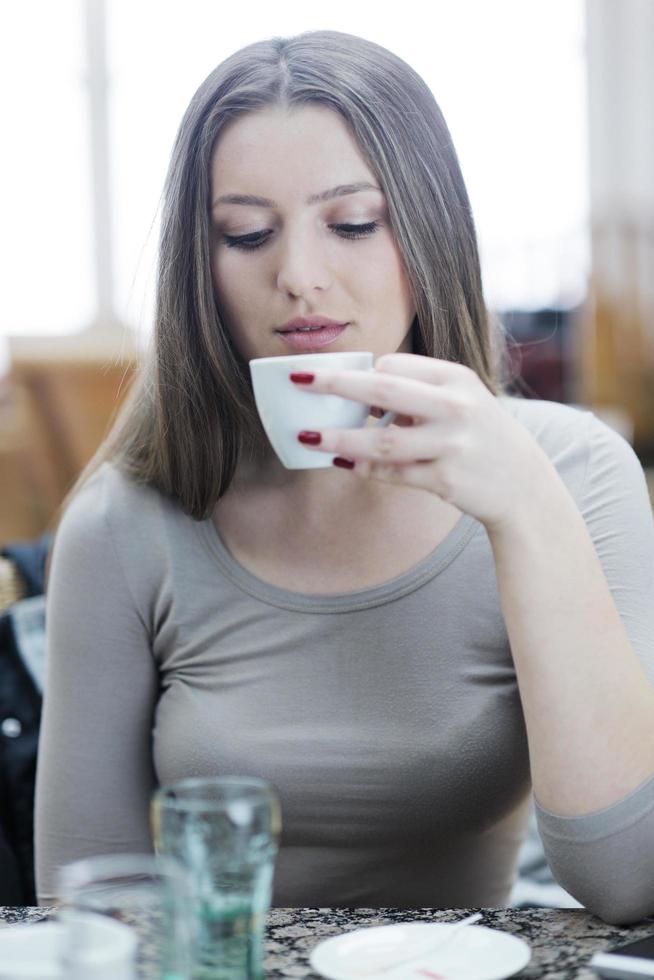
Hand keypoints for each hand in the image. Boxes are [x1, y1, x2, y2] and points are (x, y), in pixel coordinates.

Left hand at [292, 352, 552, 531]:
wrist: (520, 481)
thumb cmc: (478, 432)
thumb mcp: (461, 398)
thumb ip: (417, 389)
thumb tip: (357, 388)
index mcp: (455, 379)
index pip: (395, 367)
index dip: (361, 374)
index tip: (334, 381)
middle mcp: (455, 408)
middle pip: (383, 392)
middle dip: (335, 384)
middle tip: (298, 380)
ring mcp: (451, 446)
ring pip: (381, 442)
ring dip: (338, 438)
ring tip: (306, 436)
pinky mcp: (444, 480)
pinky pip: (392, 473)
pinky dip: (362, 467)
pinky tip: (340, 461)